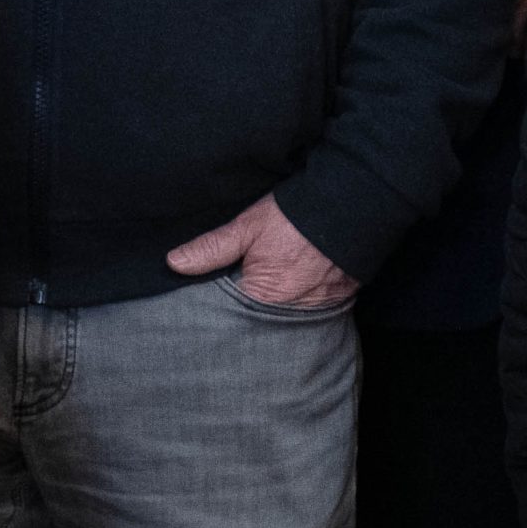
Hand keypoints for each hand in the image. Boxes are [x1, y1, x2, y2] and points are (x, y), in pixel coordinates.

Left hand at [165, 193, 358, 310]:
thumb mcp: (248, 227)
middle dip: (243, 310)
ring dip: (270, 309)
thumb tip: (173, 262)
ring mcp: (313, 312)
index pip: (227, 312)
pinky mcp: (333, 303)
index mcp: (262, 298)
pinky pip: (305, 312)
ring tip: (265, 290)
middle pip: (254, 318)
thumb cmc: (296, 218)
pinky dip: (296, 303)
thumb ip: (212, 248)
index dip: (216, 302)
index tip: (205, 295)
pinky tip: (290, 289)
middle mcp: (287, 315)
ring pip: (279, 317)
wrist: (353, 208)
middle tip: (237, 288)